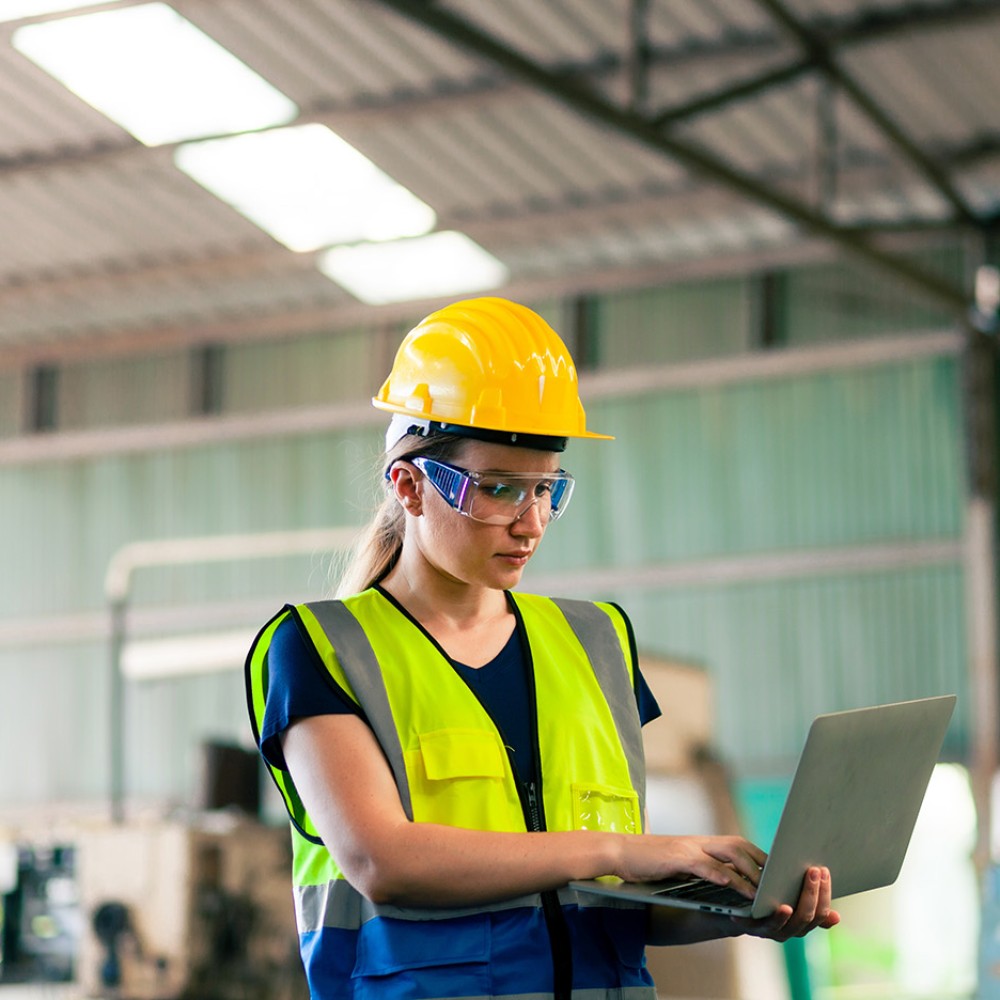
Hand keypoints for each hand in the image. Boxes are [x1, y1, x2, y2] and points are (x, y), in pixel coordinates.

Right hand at [617, 833, 765, 898]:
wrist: (617, 851)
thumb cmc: (644, 861)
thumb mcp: (675, 864)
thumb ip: (696, 868)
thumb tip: (717, 882)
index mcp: (698, 843)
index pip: (736, 844)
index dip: (757, 857)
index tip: (774, 873)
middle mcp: (697, 841)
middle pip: (739, 845)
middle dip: (761, 863)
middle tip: (777, 881)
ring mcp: (688, 848)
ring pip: (728, 854)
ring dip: (748, 872)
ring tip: (763, 891)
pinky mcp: (677, 858)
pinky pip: (706, 866)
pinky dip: (723, 876)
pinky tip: (735, 888)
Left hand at [734, 866, 839, 941]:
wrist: (736, 907)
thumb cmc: (767, 897)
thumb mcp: (790, 898)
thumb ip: (809, 903)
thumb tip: (837, 917)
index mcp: (802, 923)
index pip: (820, 913)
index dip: (825, 894)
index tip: (825, 871)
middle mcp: (790, 930)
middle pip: (807, 917)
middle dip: (812, 893)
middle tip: (814, 870)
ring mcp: (772, 931)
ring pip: (790, 924)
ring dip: (794, 906)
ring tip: (798, 891)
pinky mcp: (753, 928)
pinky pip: (764, 925)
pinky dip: (776, 917)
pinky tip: (781, 907)